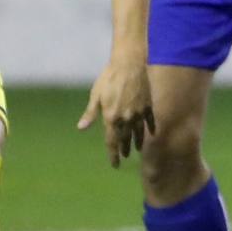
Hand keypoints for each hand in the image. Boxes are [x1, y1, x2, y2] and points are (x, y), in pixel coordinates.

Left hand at [77, 51, 153, 166]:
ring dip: (137, 142)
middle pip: (125, 139)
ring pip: (139, 133)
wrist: (129, 65)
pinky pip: (150, 122)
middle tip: (124, 156)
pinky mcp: (148, 106)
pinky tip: (150, 134)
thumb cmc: (109, 78)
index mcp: (111, 117)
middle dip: (124, 150)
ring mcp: (139, 113)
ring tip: (137, 150)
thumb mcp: (96, 95)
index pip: (112, 142)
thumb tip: (80, 128)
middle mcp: (126, 119)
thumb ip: (91, 114)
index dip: (113, 155)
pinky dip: (150, 129)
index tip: (115, 165)